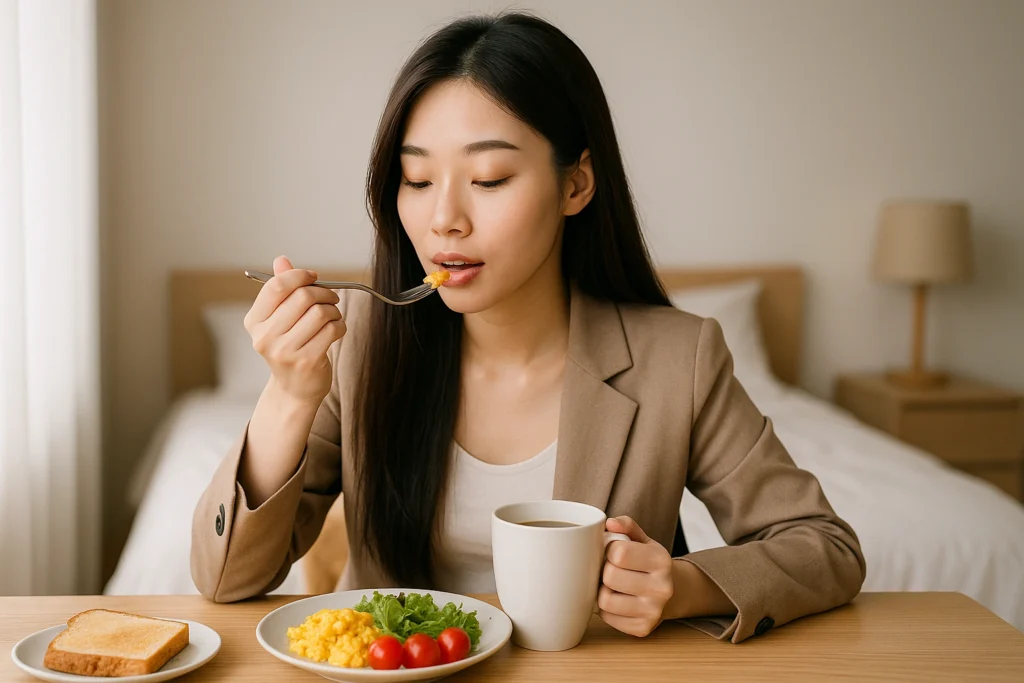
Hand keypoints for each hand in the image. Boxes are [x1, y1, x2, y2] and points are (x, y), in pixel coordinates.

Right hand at [245, 255, 345, 402]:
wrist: (294, 389)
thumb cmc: (290, 348)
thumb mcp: (279, 319)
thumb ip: (281, 290)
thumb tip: (281, 260)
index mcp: (254, 321)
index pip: (277, 286)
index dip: (299, 276)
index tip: (313, 277)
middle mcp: (265, 336)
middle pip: (302, 297)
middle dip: (323, 292)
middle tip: (331, 297)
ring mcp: (284, 351)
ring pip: (320, 312)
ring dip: (333, 310)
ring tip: (332, 316)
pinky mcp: (306, 361)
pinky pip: (332, 330)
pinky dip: (339, 326)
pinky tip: (335, 331)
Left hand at [597, 516, 674, 636]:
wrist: (673, 592)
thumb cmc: (649, 562)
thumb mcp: (642, 539)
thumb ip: (626, 526)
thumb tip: (610, 523)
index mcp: (661, 561)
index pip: (618, 553)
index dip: (609, 550)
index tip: (614, 552)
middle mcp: (662, 588)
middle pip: (609, 577)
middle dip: (605, 570)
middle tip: (612, 569)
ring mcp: (653, 611)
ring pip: (605, 600)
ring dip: (603, 590)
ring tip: (613, 585)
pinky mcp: (642, 628)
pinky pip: (607, 617)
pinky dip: (606, 608)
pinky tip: (618, 599)